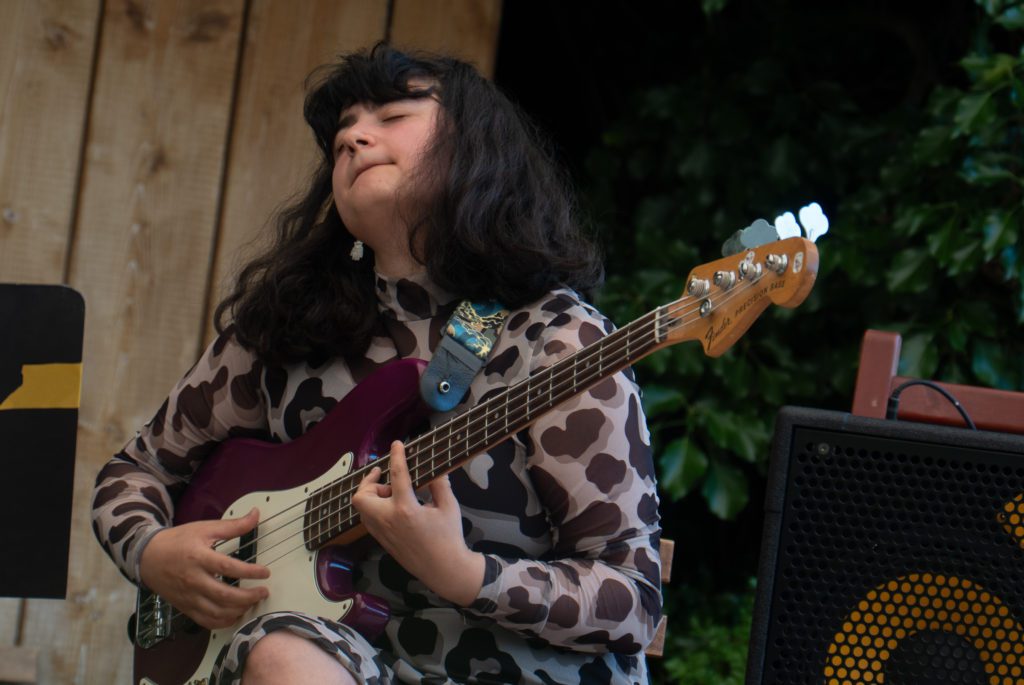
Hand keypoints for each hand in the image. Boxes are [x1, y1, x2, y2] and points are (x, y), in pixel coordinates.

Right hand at [139, 508, 269, 628]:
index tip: (265, 573)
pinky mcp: (185, 607)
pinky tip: (235, 614)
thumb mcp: (204, 529)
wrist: (147, 557)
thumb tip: (256, 514)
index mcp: (199, 557)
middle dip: (248, 597)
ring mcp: (188, 596)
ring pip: (216, 612)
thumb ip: (233, 526)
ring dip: (239, 610)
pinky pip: (206, 621)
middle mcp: (193, 580)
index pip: (228, 567)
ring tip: (252, 602)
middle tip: (263, 592)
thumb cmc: (177, 541)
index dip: (249, 572)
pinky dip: (223, 621)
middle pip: (224, 595)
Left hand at [353, 441, 484, 605]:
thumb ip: (440, 485)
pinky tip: (392, 508)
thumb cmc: (449, 538)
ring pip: (362, 509)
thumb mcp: (449, 507)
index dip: (397, 456)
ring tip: (392, 494)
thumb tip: (436, 469)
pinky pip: (369, 520)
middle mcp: (388, 520)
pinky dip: (375, 509)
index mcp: (406, 509)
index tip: (397, 444)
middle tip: (385, 478)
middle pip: (361, 496)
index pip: (397, 475)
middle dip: (369, 483)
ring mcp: (383, 533)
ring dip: (372, 497)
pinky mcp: (383, 541)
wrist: (444, 570)